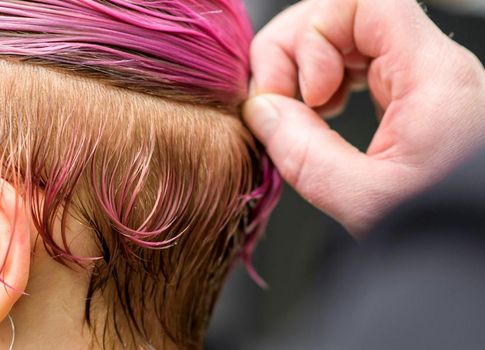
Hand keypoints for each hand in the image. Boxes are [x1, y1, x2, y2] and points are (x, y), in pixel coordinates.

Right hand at [243, 0, 484, 232]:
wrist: (481, 257)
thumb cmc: (446, 233)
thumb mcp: (363, 201)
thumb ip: (302, 151)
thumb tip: (260, 111)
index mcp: (432, 76)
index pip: (360, 1)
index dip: (314, 35)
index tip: (304, 92)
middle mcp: (433, 67)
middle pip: (346, 14)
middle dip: (297, 53)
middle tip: (279, 104)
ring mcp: (424, 80)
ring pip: (348, 37)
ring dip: (307, 70)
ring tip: (298, 115)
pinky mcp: (415, 99)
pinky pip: (359, 65)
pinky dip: (326, 85)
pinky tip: (319, 118)